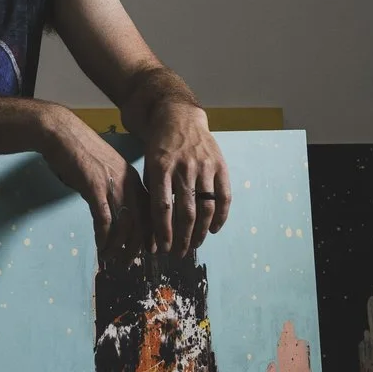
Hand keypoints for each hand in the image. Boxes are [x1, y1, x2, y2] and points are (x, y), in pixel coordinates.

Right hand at [36, 104, 148, 250]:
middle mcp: (129, 184)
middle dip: (136, 247)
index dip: (151, 234)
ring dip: (118, 247)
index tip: (147, 251)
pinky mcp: (95, 188)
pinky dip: (103, 237)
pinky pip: (104, 220)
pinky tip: (100, 247)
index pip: (151, 212)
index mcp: (135, 179)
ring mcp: (113, 185)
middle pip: (142, 223)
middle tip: (127, 262)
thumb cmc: (81, 153)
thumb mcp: (107, 171)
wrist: (62, 134)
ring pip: (124, 226)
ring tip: (110, 258)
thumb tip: (120, 214)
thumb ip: (117, 189)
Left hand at [138, 102, 229, 255]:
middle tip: (179, 253)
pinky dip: (222, 216)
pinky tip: (215, 229)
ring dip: (202, 231)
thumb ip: (152, 194)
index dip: (163, 231)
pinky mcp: (220, 165)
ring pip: (206, 207)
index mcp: (161, 168)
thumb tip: (151, 231)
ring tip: (196, 245)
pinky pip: (224, 196)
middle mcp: (184, 167)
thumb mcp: (148, 166)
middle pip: (186, 212)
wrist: (179, 117)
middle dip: (182, 237)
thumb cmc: (159, 148)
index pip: (163, 207)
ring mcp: (204, 166)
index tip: (162, 249)